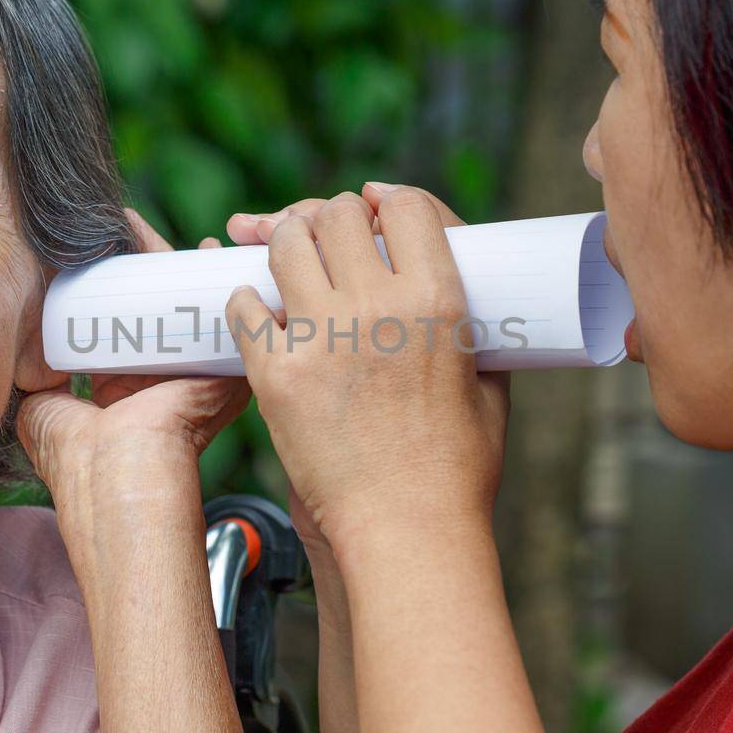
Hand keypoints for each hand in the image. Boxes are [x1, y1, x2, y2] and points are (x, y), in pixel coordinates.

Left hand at [16, 209, 249, 578]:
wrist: (117, 471)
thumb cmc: (77, 455)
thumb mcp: (44, 408)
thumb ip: (38, 381)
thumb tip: (29, 357)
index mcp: (129, 389)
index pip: (128, 324)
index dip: (116, 286)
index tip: (100, 252)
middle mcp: (167, 377)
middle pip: (162, 307)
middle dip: (153, 263)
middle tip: (128, 225)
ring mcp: (198, 371)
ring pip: (193, 303)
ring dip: (186, 262)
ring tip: (162, 228)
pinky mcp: (224, 366)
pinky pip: (226, 311)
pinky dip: (222, 277)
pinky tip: (214, 245)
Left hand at [223, 183, 509, 557]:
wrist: (408, 531)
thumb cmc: (457, 466)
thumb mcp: (489, 380)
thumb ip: (469, 322)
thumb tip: (445, 280)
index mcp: (439, 300)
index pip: (405, 205)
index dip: (385, 201)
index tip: (371, 209)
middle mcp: (379, 307)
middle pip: (336, 214)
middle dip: (328, 219)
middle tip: (324, 239)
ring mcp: (322, 338)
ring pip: (284, 245)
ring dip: (284, 244)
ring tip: (288, 265)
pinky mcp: (276, 374)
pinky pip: (243, 305)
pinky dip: (246, 300)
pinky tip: (259, 311)